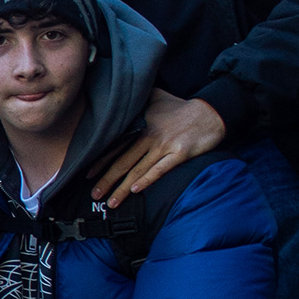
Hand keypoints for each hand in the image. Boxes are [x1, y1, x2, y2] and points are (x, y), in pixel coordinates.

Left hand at [93, 91, 227, 206]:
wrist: (210, 112)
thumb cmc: (181, 107)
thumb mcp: (155, 96)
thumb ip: (138, 101)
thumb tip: (123, 99)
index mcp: (140, 125)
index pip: (115, 146)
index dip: (101, 161)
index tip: (87, 174)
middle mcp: (149, 136)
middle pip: (123, 161)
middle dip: (106, 180)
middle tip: (94, 194)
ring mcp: (164, 145)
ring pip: (138, 170)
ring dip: (122, 188)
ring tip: (111, 202)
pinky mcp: (179, 154)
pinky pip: (160, 169)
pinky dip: (146, 180)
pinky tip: (135, 190)